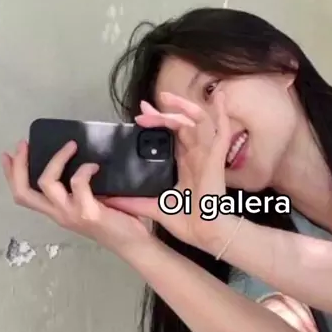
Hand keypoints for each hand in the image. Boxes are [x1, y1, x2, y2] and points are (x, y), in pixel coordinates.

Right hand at [1, 140, 151, 254]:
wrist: (135, 244)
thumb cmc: (118, 224)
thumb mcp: (91, 205)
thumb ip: (80, 191)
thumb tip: (78, 163)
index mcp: (58, 211)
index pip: (25, 195)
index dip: (13, 175)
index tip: (9, 156)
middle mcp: (60, 214)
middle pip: (24, 192)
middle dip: (19, 166)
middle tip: (24, 145)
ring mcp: (72, 214)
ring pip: (46, 182)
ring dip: (56, 159)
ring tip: (70, 146)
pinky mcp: (89, 212)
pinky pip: (78, 183)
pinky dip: (84, 169)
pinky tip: (94, 166)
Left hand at [103, 90, 235, 252]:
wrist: (205, 233)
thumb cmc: (186, 221)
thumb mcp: (153, 206)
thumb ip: (133, 200)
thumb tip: (108, 196)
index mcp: (184, 164)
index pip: (171, 136)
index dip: (158, 122)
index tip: (140, 114)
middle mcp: (196, 156)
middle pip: (182, 125)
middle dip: (163, 113)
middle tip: (143, 108)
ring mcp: (207, 155)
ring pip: (198, 122)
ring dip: (184, 108)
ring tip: (166, 98)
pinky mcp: (217, 158)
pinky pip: (223, 132)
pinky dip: (224, 114)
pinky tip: (221, 98)